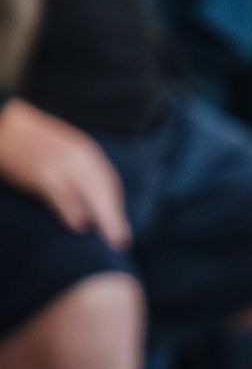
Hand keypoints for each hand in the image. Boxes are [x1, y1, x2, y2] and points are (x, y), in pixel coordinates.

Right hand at [0, 101, 129, 247]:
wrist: (4, 126)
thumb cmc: (32, 144)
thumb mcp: (64, 151)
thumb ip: (82, 172)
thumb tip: (97, 205)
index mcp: (84, 150)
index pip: (108, 181)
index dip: (117, 208)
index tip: (124, 232)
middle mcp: (76, 154)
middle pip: (102, 188)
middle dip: (113, 216)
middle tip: (120, 242)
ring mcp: (58, 160)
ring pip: (87, 191)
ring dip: (101, 217)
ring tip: (108, 239)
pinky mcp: (38, 169)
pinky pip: (59, 191)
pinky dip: (70, 208)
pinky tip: (79, 226)